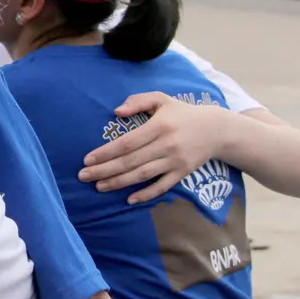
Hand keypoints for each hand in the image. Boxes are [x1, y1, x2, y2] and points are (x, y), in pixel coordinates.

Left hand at [79, 91, 228, 203]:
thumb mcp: (161, 99)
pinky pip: (162, 187)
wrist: (216, 130)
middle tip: (83, 176)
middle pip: (130, 161)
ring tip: (98, 186)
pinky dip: (146, 194)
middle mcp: (166, 145)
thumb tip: (116, 111)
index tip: (87, 159)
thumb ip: (138, 101)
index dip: (106, 152)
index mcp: (159, 126)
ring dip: (119, 183)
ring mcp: (175, 161)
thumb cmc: (182, 113)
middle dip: (104, 170)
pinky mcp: (182, 173)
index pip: (127, 143)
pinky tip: (129, 199)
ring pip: (142, 175)